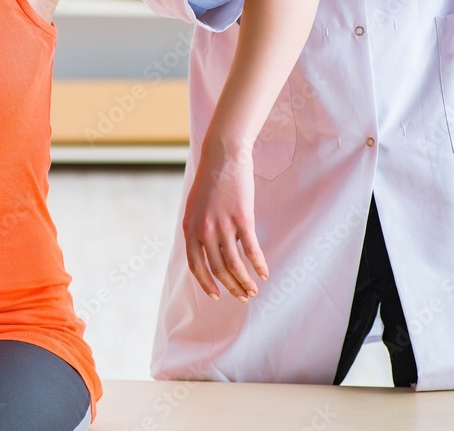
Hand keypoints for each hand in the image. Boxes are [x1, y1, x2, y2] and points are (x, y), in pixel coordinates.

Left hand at [182, 135, 267, 301]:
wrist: (223, 155)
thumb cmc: (210, 179)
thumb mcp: (195, 206)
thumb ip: (198, 228)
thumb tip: (209, 251)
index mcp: (189, 228)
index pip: (196, 266)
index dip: (206, 284)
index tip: (217, 296)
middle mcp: (204, 230)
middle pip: (217, 269)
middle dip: (230, 287)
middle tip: (242, 297)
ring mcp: (223, 225)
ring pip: (234, 264)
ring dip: (245, 281)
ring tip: (253, 291)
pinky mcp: (242, 219)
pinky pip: (251, 249)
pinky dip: (258, 265)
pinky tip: (264, 273)